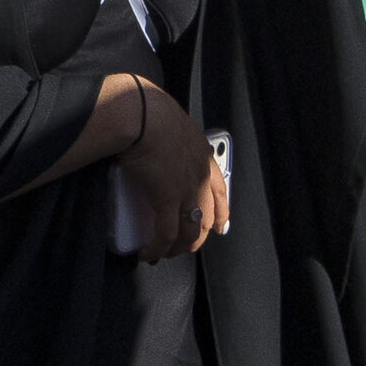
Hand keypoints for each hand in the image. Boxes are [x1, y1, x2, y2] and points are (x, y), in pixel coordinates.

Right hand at [117, 81, 227, 262]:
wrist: (143, 114)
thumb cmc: (150, 111)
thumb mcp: (170, 123)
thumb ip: (170, 136)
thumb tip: (151, 139)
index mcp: (203, 157)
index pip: (220, 191)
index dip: (221, 213)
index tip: (219, 227)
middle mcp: (201, 177)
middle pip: (207, 217)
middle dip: (197, 238)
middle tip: (183, 246)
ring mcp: (187, 191)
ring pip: (190, 232)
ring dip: (178, 247)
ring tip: (164, 253)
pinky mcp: (166, 200)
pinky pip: (165, 234)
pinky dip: (157, 248)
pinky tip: (147, 254)